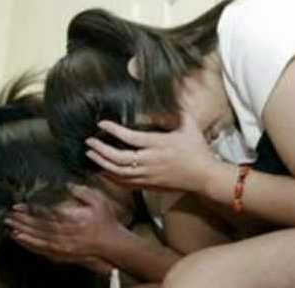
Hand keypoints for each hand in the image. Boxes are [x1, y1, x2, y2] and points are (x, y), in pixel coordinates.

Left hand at [5, 184, 128, 268]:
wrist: (113, 245)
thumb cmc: (106, 222)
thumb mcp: (99, 201)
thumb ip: (82, 192)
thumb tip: (66, 184)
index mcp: (74, 219)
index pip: (46, 214)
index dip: (30, 210)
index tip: (17, 206)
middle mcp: (67, 234)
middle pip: (39, 227)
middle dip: (21, 221)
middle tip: (7, 215)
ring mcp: (64, 246)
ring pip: (38, 239)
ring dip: (22, 232)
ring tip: (8, 226)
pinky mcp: (63, 254)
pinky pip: (42, 250)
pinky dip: (29, 244)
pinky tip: (19, 239)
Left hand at [85, 112, 219, 192]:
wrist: (204, 177)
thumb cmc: (197, 150)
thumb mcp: (189, 126)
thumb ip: (176, 110)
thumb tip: (166, 94)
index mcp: (159, 144)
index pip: (131, 137)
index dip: (113, 130)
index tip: (102, 123)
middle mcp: (151, 161)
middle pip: (119, 158)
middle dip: (101, 149)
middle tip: (89, 141)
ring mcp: (149, 175)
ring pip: (119, 172)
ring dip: (102, 163)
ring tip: (91, 154)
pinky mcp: (149, 185)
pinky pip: (125, 183)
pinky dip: (111, 177)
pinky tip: (103, 170)